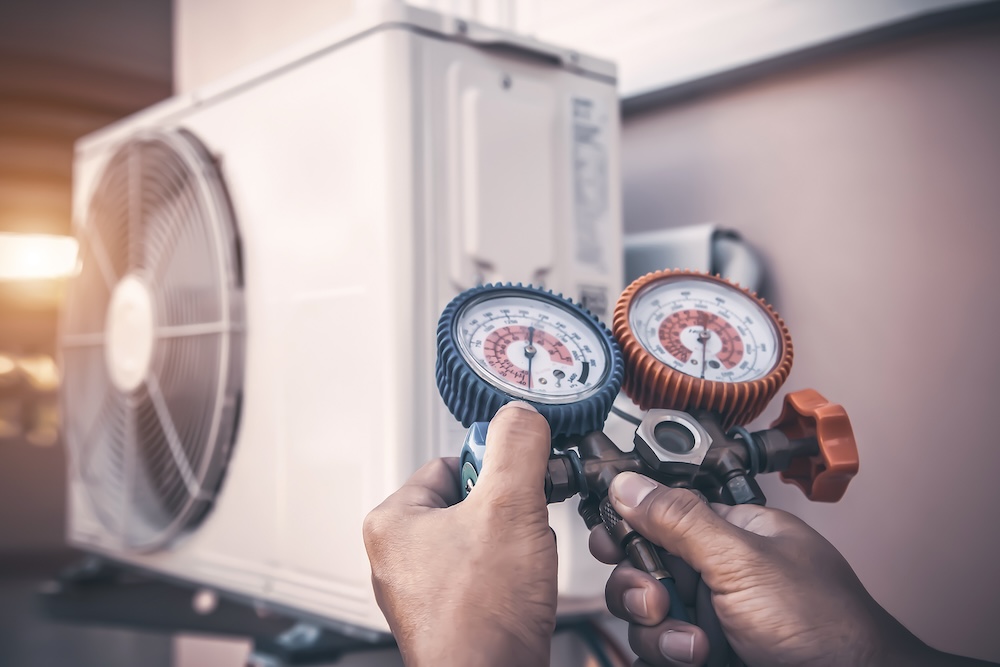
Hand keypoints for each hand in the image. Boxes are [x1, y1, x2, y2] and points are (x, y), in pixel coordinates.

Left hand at [363, 402, 555, 666]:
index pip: (451, 463)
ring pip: (486, 540)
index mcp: (392, 522)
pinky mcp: (448, 616)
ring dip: (516, 546)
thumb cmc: (480, 619)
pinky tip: (522, 593)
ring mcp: (423, 590)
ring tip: (522, 569)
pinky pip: (488, 577)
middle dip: (510, 514)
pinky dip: (513, 578)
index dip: (496, 470)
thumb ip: (517, 448)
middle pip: (472, 501)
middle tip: (521, 532)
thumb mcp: (508, 508)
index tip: (520, 482)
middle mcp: (399, 556)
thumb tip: (520, 414)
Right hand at [592, 472, 991, 666]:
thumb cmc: (824, 625)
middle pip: (644, 563)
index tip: (610, 540)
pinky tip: (695, 656)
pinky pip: (657, 646)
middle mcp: (718, 570)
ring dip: (658, 627)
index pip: (663, 511)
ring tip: (692, 641)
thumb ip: (680, 520)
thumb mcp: (743, 561)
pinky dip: (666, 651)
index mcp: (733, 532)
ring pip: (645, 611)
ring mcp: (711, 615)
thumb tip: (629, 484)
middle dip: (639, 583)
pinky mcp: (704, 652)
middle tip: (656, 598)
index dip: (631, 524)